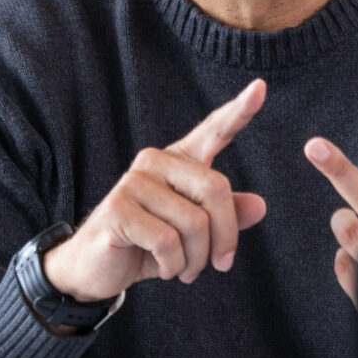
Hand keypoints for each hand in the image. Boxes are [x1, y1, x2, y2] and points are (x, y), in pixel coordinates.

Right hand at [40, 79, 269, 308]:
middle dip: (225, 237)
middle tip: (220, 265)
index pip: (212, 131)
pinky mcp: (118, 208)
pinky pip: (168, 241)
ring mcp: (133, 182)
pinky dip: (174, 265)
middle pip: (215, 189)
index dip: (238, 111)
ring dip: (196, 259)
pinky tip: (164, 268)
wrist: (96, 269)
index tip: (260, 87)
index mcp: (178, 161)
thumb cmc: (148, 246)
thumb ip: (225, 217)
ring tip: (185, 270)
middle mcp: (155, 162)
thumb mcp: (194, 234)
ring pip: (194, 223)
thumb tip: (260, 206)